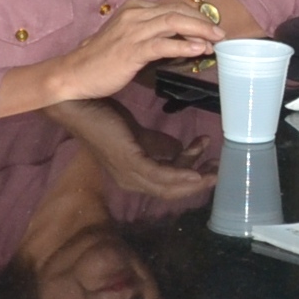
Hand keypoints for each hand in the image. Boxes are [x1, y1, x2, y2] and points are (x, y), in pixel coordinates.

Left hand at [46, 97, 215, 197]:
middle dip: (197, 185)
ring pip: (168, 187)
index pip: (166, 186)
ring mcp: (129, 174)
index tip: (209, 164)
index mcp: (132, 176)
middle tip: (219, 171)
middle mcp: (131, 181)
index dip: (190, 180)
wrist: (79, 106)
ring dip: (194, 180)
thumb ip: (159, 145)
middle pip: (171, 192)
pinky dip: (180, 175)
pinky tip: (196, 171)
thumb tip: (181, 149)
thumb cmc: (105, 116)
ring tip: (214, 167)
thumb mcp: (139, 134)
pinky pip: (160, 175)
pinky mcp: (129, 162)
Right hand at [51, 0, 223, 102]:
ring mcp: (132, 31)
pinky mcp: (131, 50)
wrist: (75, 73)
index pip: (173, 5)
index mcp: (135, 8)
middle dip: (204, 21)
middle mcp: (134, 15)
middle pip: (177, 11)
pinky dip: (184, 46)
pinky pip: (163, 44)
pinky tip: (199, 50)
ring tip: (217, 41)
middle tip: (222, 33)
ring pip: (174, 23)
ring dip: (200, 31)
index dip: (196, 15)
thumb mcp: (130, 38)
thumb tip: (182, 39)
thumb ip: (153, 33)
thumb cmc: (103, 59)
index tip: (212, 26)